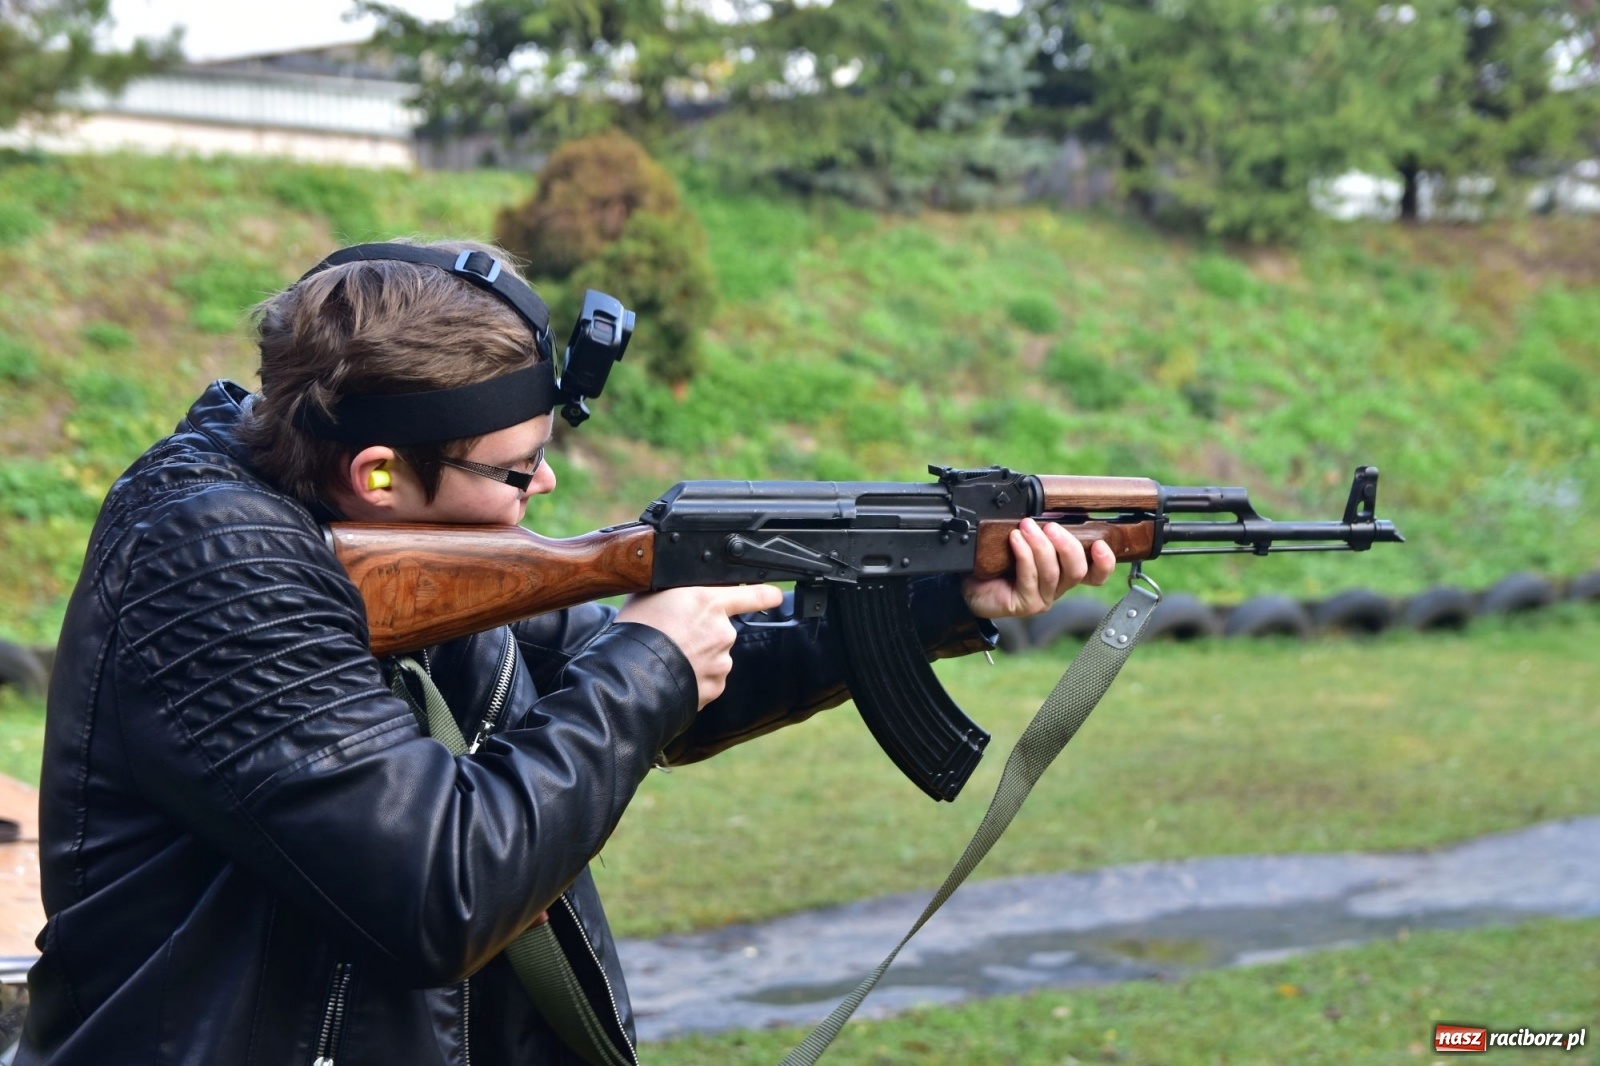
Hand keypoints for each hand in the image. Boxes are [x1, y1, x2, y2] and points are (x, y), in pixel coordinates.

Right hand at [615, 584, 783, 708]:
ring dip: (699, 655)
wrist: (629, 677)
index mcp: (709, 602)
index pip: (755, 594)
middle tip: (675, 634)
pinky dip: (696, 676)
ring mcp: (721, 662)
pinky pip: (709, 677)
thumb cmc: (637, 631)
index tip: (775, 595)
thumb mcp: (655, 593)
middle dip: (705, 631)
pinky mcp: (715, 687)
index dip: (767, 594)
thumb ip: (682, 589)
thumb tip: (690, 587)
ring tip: (670, 656)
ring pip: (716, 654)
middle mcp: (722, 632)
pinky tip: (675, 672)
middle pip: (723, 627)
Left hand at [961, 519, 1115, 618]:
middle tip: (1050, 526)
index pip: (1095, 574)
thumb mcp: (1024, 542)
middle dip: (1066, 545)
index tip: (1100, 544)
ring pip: (1052, 572)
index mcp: (1063, 574)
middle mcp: (1056, 588)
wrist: (968, 584)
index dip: (1104, 562)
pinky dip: (1024, 554)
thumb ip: (1042, 532)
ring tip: (1026, 526)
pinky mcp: (1024, 604)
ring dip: (1041, 545)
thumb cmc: (996, 561)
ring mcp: (1041, 599)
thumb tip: (1051, 509)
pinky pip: (1029, 577)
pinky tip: (1015, 540)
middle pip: (1077, 571)